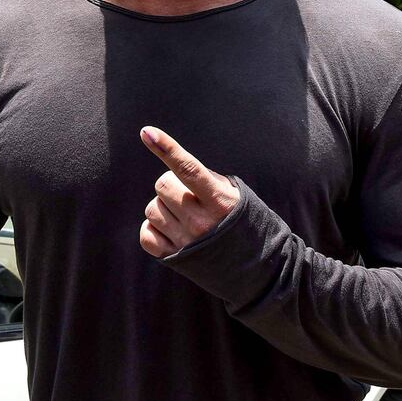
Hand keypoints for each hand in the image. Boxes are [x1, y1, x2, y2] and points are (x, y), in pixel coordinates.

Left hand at [140, 127, 239, 257]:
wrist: (256, 267)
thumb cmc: (242, 222)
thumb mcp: (235, 195)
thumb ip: (208, 179)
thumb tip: (175, 166)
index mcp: (219, 201)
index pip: (188, 169)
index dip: (167, 148)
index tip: (147, 132)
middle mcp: (201, 222)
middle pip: (162, 185)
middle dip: (171, 185)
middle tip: (188, 196)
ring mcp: (186, 242)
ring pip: (151, 209)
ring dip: (163, 208)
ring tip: (183, 216)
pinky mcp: (174, 258)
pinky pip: (146, 235)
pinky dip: (154, 229)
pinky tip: (171, 230)